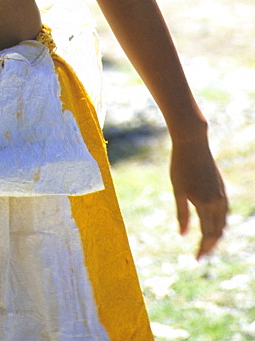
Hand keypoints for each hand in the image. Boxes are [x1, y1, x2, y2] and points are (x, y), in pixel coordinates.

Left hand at [170, 137, 227, 258]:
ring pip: (223, 222)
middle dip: (210, 245)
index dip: (202, 248)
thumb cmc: (180, 165)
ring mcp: (221, 195)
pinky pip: (224, 212)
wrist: (192, 143)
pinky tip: (212, 224)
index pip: (207, 234)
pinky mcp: (222, 188)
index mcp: (205, 204)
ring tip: (206, 243)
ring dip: (216, 235)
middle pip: (217, 232)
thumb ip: (182, 213)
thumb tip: (183, 234)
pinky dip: (220, 222)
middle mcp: (217, 202)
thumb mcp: (178, 190)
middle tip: (200, 255)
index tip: (196, 258)